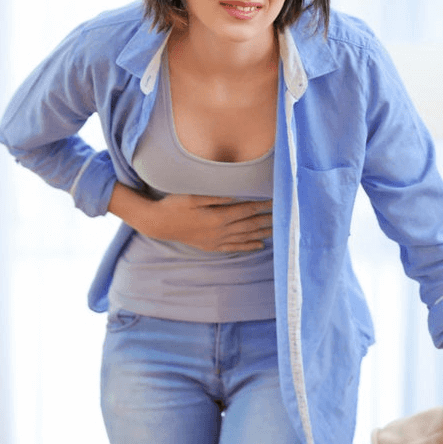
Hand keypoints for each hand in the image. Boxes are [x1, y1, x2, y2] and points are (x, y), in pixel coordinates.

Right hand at [108, 183, 271, 252]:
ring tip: (278, 229)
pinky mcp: (212, 246)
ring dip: (262, 233)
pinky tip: (260, 245)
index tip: (276, 200)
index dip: (263, 205)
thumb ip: (214, 196)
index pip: (247, 210)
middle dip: (268, 219)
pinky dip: (248, 246)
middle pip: (250, 225)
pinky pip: (235, 248)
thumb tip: (234, 195)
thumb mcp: (192, 196)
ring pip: (245, 237)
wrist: (158, 224)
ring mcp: (216, 240)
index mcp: (218, 217)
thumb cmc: (174, 205)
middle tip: (285, 214)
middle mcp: (220, 231)